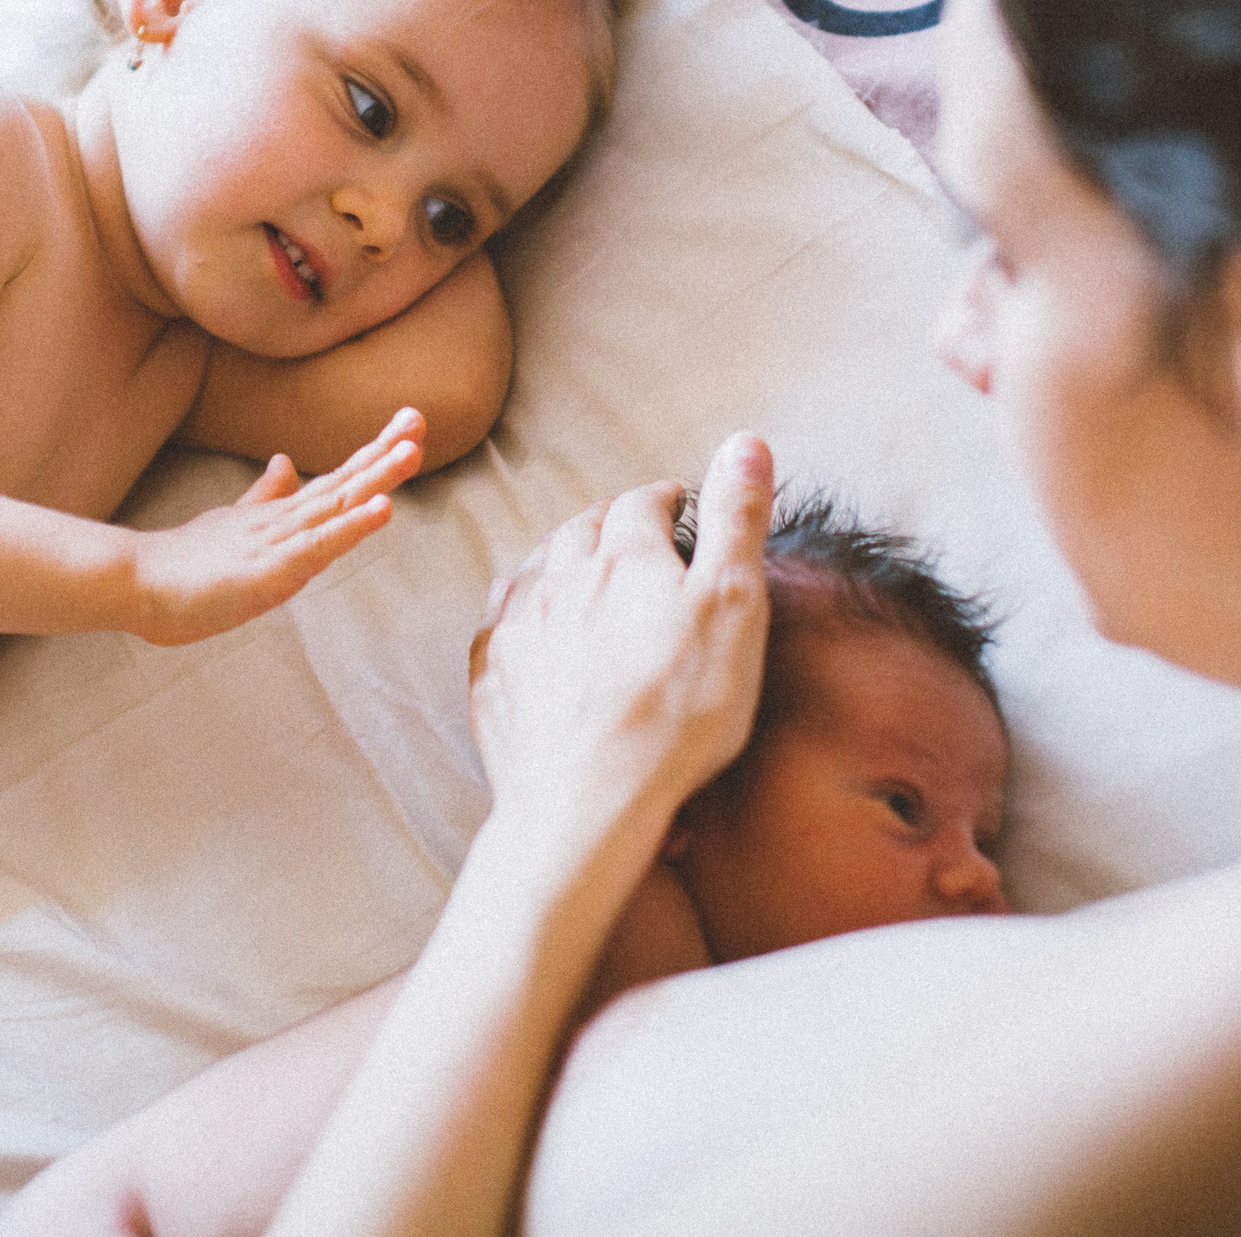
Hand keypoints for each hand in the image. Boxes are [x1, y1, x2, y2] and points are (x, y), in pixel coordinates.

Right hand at [131, 409, 424, 644]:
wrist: (135, 583)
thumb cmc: (183, 564)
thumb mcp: (234, 527)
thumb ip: (265, 498)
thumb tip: (288, 463)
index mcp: (280, 517)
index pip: (336, 481)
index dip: (372, 455)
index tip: (407, 427)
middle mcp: (284, 522)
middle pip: (343, 483)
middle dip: (384, 453)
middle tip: (418, 419)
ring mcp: (278, 542)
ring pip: (337, 506)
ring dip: (377, 478)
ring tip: (410, 451)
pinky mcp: (271, 570)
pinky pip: (319, 545)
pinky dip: (353, 526)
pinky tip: (383, 509)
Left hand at [467, 433, 775, 849]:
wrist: (586, 798)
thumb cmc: (675, 709)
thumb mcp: (733, 606)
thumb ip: (736, 522)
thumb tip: (747, 441)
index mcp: (624, 556)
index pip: (643, 502)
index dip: (666, 497)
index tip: (680, 503)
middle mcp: (562, 576)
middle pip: (584, 527)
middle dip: (612, 521)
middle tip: (634, 529)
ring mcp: (519, 625)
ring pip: (538, 565)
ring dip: (563, 556)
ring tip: (583, 565)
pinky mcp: (493, 673)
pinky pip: (500, 619)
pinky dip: (520, 606)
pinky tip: (530, 618)